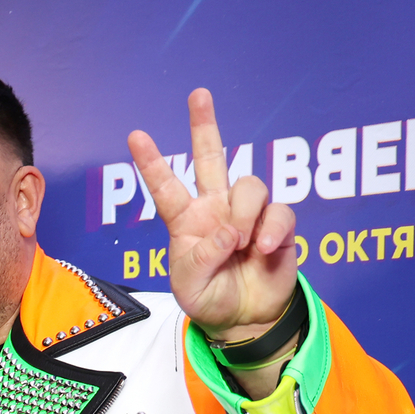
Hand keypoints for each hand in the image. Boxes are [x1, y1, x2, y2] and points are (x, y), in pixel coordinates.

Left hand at [127, 89, 297, 344]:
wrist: (245, 319)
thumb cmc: (210, 298)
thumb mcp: (191, 287)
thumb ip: (203, 258)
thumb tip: (230, 230)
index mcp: (186, 221)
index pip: (166, 187)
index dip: (152, 162)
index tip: (135, 135)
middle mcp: (215, 209)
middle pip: (211, 158)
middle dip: (204, 125)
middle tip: (198, 95)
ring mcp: (247, 213)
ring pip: (249, 185)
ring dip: (245, 213)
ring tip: (242, 243)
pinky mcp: (278, 223)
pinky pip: (279, 210)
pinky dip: (271, 228)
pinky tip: (264, 248)